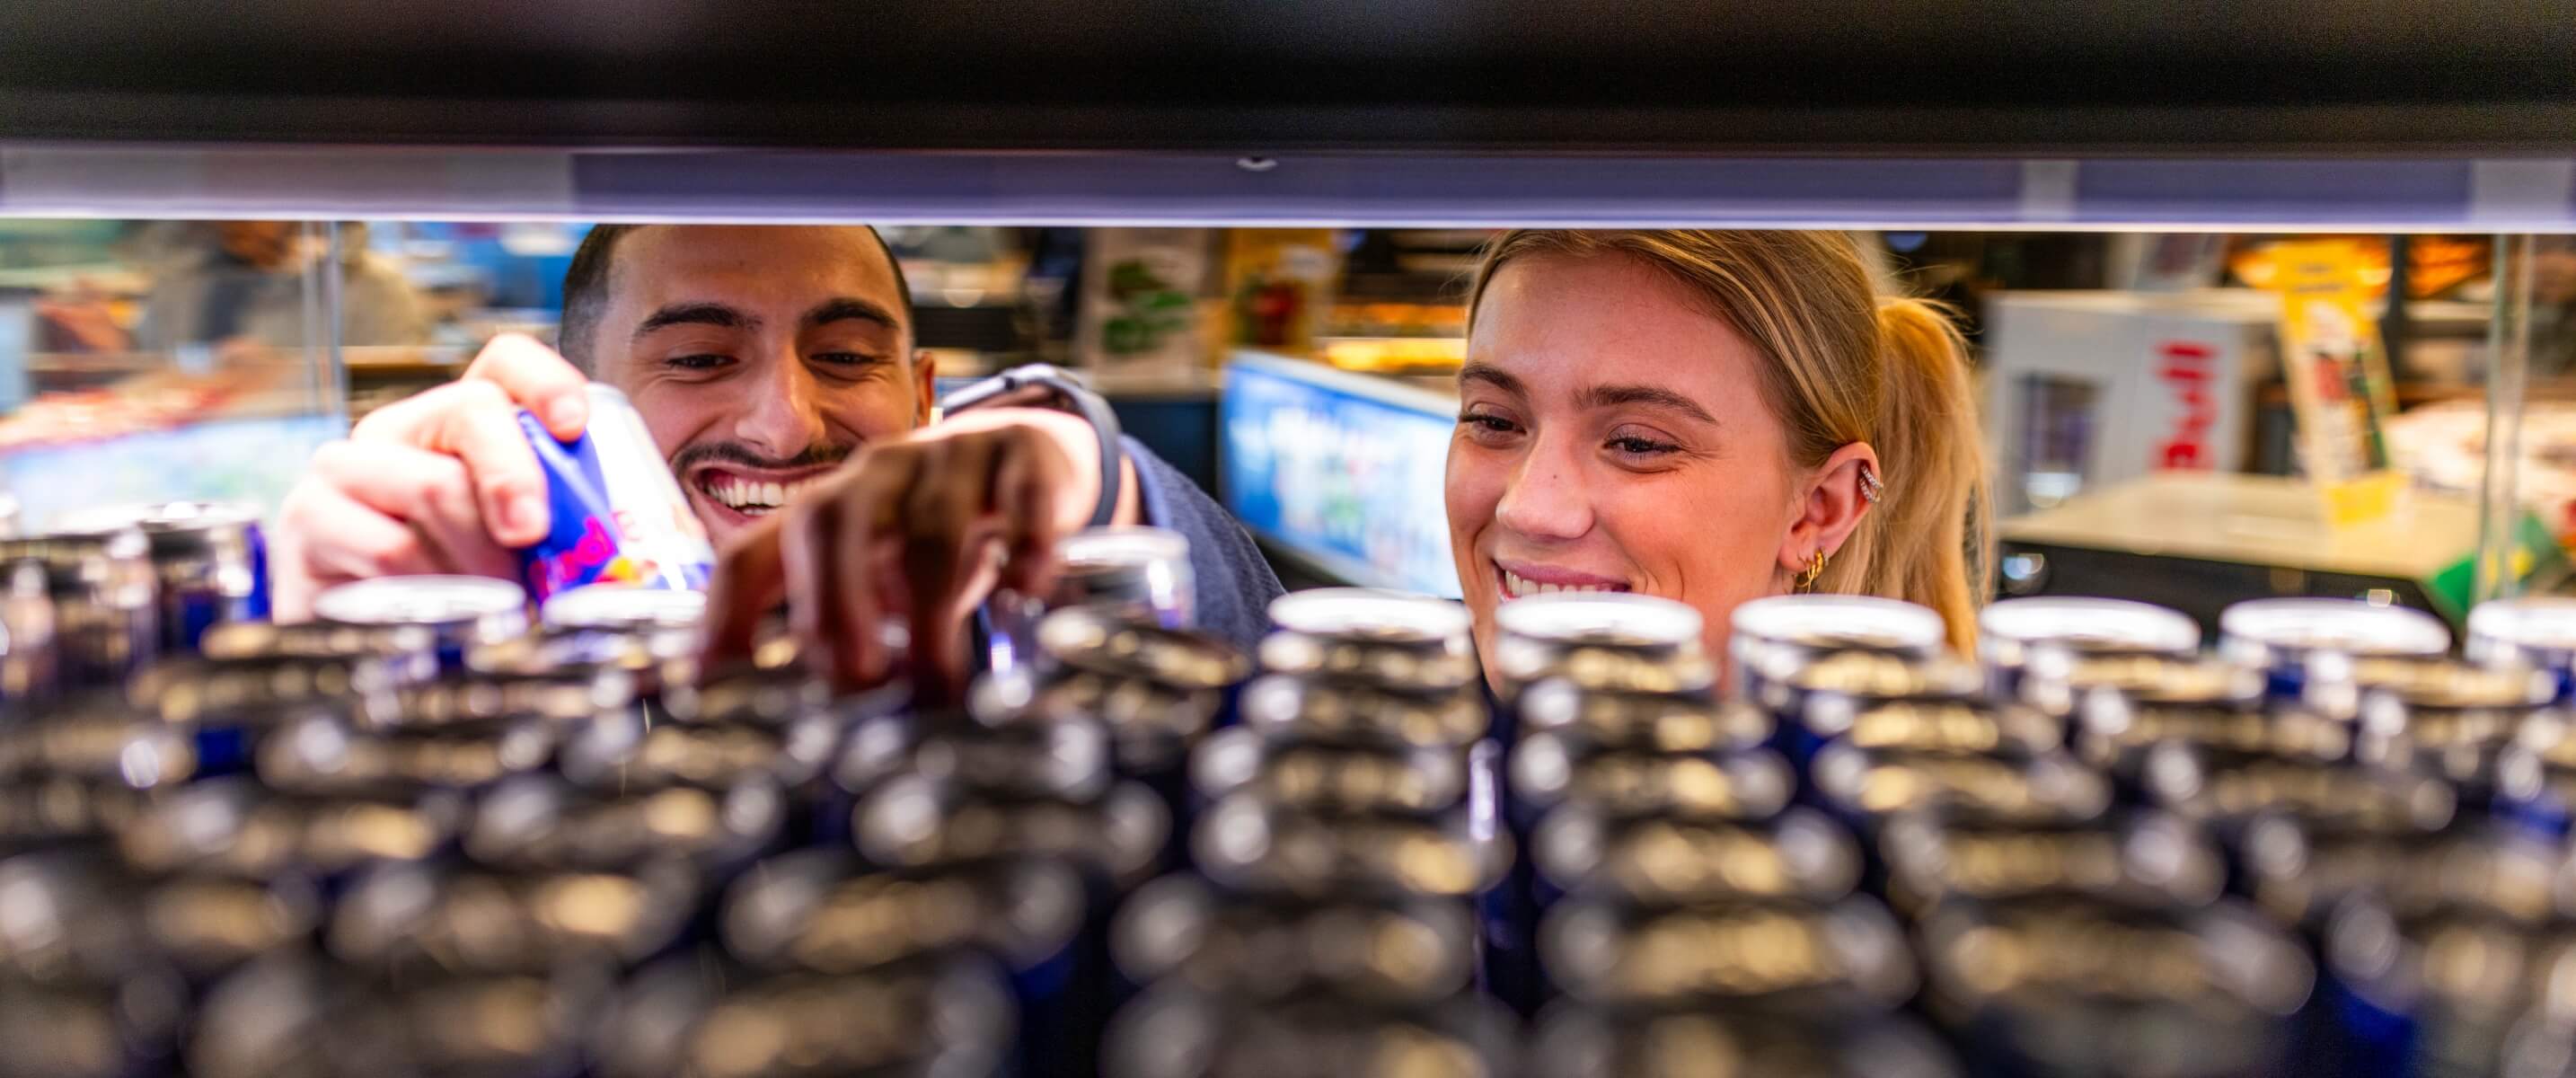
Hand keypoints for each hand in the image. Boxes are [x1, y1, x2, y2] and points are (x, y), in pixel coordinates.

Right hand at [269, 334, 589, 619]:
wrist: (370, 648)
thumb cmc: (462, 592)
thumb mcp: (521, 549)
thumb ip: (561, 524)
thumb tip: (620, 539)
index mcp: (460, 425)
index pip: (504, 363)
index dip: (546, 381)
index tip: (575, 425)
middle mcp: (401, 431)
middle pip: (470, 410)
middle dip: (517, 474)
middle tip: (533, 533)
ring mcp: (348, 469)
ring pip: (432, 484)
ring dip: (481, 552)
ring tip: (500, 600)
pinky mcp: (310, 519)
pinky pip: (389, 545)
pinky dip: (435, 586)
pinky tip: (448, 613)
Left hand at [699, 407, 1135, 699]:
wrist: (1029, 451)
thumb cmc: (940, 534)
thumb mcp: (882, 574)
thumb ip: (848, 630)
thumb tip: (817, 731)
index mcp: (826, 509)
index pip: (751, 555)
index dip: (725, 619)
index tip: (718, 687)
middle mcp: (875, 475)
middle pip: (830, 523)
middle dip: (833, 605)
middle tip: (854, 681)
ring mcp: (948, 457)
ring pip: (930, 523)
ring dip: (930, 608)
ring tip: (938, 681)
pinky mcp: (1022, 452)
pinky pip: (1022, 493)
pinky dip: (1025, 545)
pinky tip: (1024, 596)